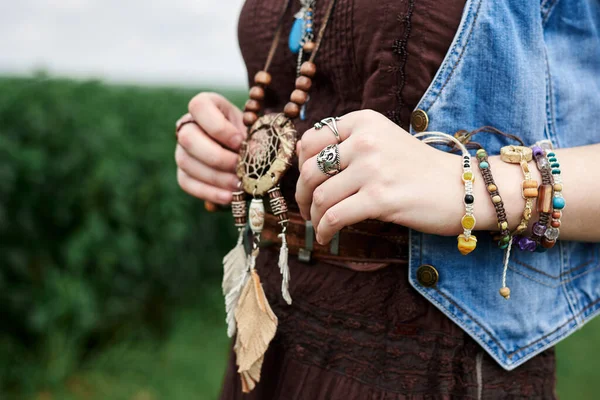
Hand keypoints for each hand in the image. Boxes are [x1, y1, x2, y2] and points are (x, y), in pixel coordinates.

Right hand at [175, 92, 244, 203]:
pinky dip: (209, 192)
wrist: (246, 150)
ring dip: (215, 177)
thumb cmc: (250, 134)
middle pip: (188, 138)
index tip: (240, 142)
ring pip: (186, 163)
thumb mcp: (254, 127)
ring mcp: (181, 150)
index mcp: (205, 105)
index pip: (199, 107)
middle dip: (217, 157)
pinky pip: (187, 183)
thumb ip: (253, 136)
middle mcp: (187, 125)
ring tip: (239, 185)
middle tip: (240, 168)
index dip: (219, 127)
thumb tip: (254, 153)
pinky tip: (229, 197)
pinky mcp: (183, 172)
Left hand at [296, 109, 465, 244]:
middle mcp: (365, 140)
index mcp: (363, 121)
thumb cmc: (419, 168)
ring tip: (318, 224)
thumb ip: (349, 144)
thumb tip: (304, 161)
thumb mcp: (383, 140)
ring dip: (313, 216)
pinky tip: (325, 236)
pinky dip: (324, 230)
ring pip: (320, 196)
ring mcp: (372, 169)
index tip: (307, 182)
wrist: (462, 187)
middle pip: (310, 170)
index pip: (311, 141)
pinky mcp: (380, 198)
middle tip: (307, 208)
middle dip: (302, 194)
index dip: (301, 165)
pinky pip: (335, 217)